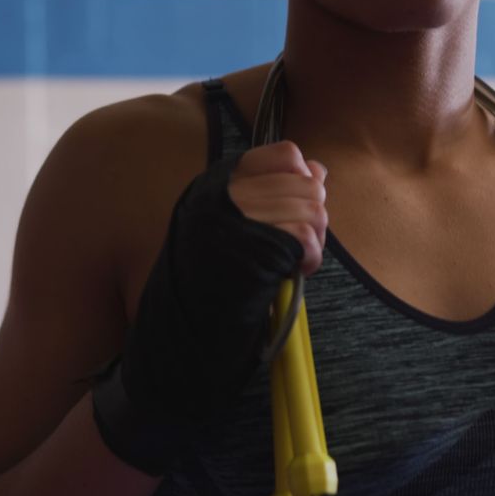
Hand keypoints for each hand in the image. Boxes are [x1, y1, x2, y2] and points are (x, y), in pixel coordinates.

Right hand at [91, 145, 319, 475]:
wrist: (175, 340)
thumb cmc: (211, 292)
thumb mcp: (240, 236)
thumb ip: (277, 199)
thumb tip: (319, 170)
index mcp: (216, 187)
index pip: (284, 154)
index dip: (303, 180)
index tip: (296, 212)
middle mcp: (220, 196)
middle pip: (305, 183)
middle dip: (316, 214)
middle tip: (301, 246)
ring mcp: (229, 221)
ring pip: (310, 209)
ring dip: (314, 240)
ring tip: (295, 263)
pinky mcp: (244, 250)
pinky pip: (301, 236)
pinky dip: (308, 256)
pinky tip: (296, 272)